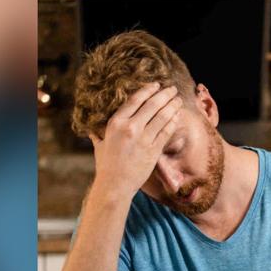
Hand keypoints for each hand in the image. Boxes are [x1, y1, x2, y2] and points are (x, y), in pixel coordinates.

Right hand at [90, 82, 182, 198]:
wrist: (115, 185)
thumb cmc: (106, 165)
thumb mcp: (99, 144)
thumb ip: (98, 133)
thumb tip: (92, 129)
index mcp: (116, 123)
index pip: (135, 100)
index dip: (148, 90)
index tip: (156, 85)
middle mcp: (131, 128)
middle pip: (152, 105)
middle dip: (165, 95)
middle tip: (172, 89)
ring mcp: (144, 139)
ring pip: (162, 116)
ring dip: (172, 106)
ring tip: (178, 100)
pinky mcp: (154, 150)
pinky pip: (166, 131)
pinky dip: (173, 122)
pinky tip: (177, 116)